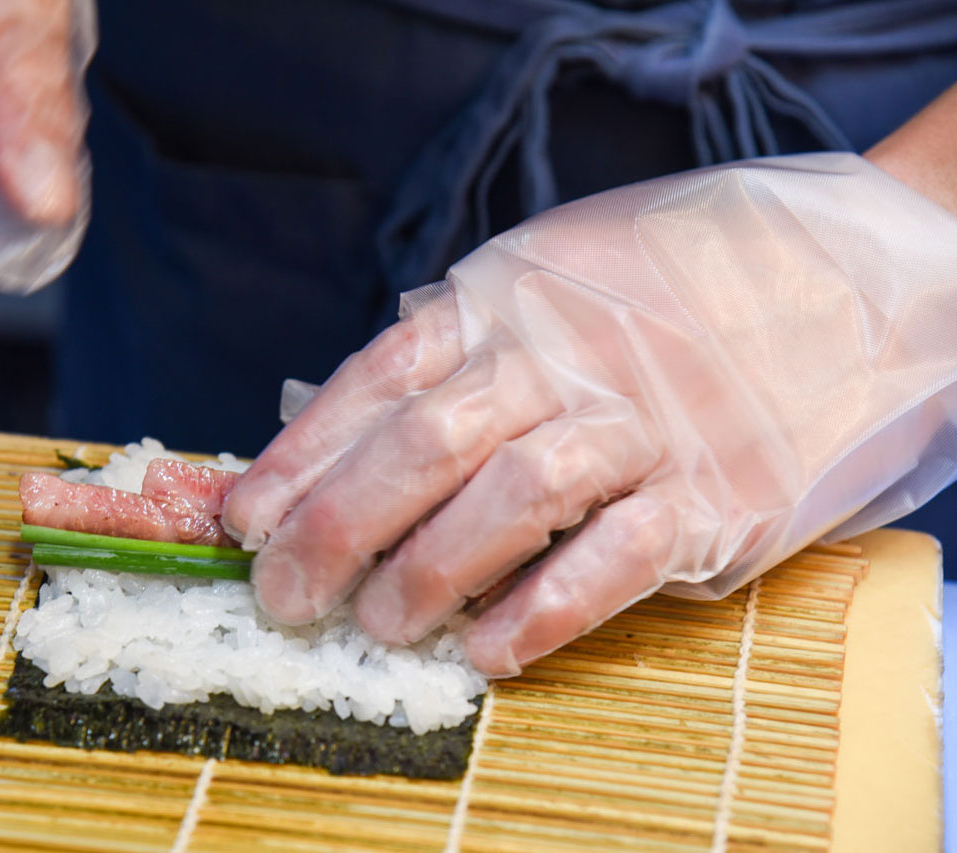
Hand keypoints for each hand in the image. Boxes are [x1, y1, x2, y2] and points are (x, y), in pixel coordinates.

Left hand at [223, 148, 956, 676]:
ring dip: (425, 575)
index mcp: (511, 296)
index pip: (378, 380)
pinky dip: (540, 612)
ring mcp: (644, 421)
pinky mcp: (719, 491)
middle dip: (334, 529)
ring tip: (379, 627)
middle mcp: (567, 352)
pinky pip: (613, 560)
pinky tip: (488, 652)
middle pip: (422, 444)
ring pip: (507, 500)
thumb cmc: (675, 287)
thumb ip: (461, 348)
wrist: (853, 276)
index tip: (243, 520)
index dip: (300, 456)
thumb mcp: (551, 279)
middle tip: (284, 595)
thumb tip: (342, 433)